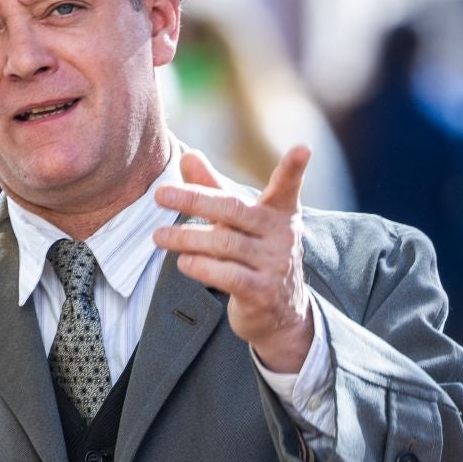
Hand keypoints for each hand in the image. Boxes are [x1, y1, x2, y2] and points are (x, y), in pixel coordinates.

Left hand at [153, 146, 312, 371]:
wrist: (280, 313)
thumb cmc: (253, 255)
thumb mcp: (238, 221)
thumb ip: (214, 188)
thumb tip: (188, 155)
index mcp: (280, 212)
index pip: (287, 187)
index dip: (294, 169)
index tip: (303, 148)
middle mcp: (281, 235)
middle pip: (234, 210)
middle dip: (195, 200)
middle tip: (160, 194)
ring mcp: (274, 265)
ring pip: (224, 244)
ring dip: (186, 238)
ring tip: (159, 237)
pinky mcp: (262, 293)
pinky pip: (226, 275)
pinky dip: (200, 267)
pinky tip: (183, 262)